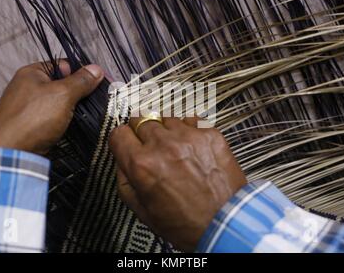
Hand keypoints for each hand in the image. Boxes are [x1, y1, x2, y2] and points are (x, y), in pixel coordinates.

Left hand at [0, 61, 103, 154]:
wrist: (11, 154)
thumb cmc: (33, 119)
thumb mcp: (63, 94)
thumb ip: (81, 81)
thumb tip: (96, 69)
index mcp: (32, 73)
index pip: (63, 65)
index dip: (81, 73)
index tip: (98, 82)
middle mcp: (29, 88)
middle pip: (63, 85)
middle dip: (79, 93)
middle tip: (95, 101)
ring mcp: (29, 108)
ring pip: (60, 104)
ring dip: (73, 110)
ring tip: (86, 115)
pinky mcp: (32, 126)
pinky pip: (54, 119)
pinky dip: (64, 122)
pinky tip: (74, 127)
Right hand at [109, 117, 246, 251]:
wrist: (225, 224)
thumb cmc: (185, 223)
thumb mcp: (142, 211)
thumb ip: (124, 180)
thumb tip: (122, 158)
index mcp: (142, 165)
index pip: (119, 133)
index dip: (122, 140)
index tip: (128, 144)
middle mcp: (163, 145)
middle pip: (141, 122)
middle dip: (143, 136)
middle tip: (153, 151)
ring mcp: (188, 137)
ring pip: (166, 120)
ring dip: (166, 132)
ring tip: (175, 152)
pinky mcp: (209, 134)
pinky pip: (190, 121)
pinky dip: (188, 131)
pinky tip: (191, 148)